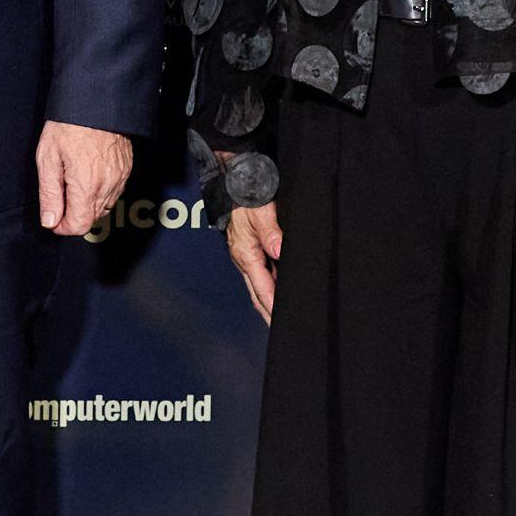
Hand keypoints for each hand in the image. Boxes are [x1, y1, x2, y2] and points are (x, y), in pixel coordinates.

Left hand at [37, 121, 133, 236]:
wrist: (94, 102)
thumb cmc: (68, 125)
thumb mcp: (48, 159)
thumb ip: (49, 194)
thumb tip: (50, 221)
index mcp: (86, 185)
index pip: (79, 225)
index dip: (63, 227)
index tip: (54, 219)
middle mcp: (107, 185)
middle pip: (92, 219)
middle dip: (74, 215)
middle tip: (60, 197)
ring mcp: (120, 177)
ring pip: (104, 207)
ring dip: (87, 205)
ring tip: (73, 183)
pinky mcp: (126, 169)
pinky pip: (114, 192)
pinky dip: (100, 193)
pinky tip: (89, 176)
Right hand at [226, 202, 281, 322]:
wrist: (233, 184)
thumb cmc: (244, 195)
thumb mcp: (260, 210)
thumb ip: (270, 231)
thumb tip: (278, 251)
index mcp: (245, 253)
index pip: (262, 288)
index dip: (273, 306)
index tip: (283, 320)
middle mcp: (243, 259)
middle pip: (257, 294)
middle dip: (268, 314)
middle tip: (283, 331)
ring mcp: (244, 257)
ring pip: (257, 287)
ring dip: (268, 304)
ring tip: (280, 320)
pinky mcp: (248, 252)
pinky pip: (259, 276)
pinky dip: (268, 289)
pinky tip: (277, 294)